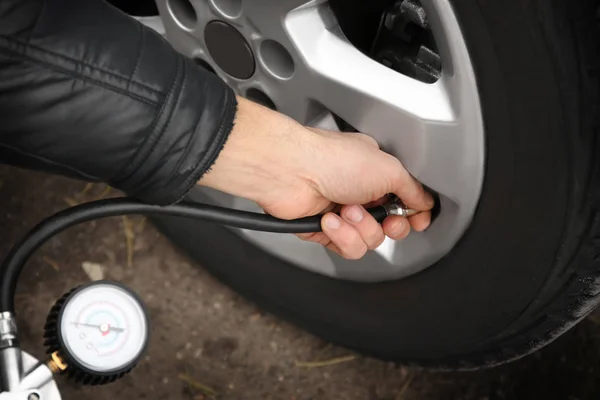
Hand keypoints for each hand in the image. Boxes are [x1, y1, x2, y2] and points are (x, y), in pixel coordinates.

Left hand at [199, 97, 433, 258]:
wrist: (291, 171)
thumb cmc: (332, 159)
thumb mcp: (389, 168)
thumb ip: (413, 189)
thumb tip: (425, 202)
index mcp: (377, 172)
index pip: (405, 200)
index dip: (414, 214)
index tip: (418, 219)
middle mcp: (360, 191)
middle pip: (390, 226)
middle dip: (390, 225)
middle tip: (384, 217)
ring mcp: (341, 212)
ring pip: (369, 241)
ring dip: (360, 228)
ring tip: (346, 210)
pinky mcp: (324, 231)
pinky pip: (346, 247)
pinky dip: (340, 236)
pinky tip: (329, 219)